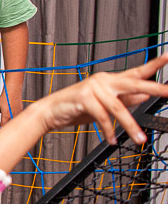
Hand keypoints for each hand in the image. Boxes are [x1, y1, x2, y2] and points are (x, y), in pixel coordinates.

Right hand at [0, 53, 167, 172]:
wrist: (48, 112)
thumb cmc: (75, 108)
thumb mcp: (104, 106)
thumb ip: (124, 100)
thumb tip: (145, 95)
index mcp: (110, 80)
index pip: (136, 71)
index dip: (153, 64)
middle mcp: (103, 80)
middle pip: (133, 83)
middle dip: (154, 88)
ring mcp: (93, 87)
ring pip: (118, 107)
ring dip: (129, 126)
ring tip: (140, 138)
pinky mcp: (84, 98)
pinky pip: (102, 116)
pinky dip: (108, 130)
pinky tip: (111, 139)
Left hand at [0, 92, 23, 126]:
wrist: (13, 91)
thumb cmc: (5, 98)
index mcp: (6, 115)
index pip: (2, 127)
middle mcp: (13, 116)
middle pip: (8, 126)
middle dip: (3, 128)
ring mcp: (18, 114)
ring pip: (13, 123)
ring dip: (8, 124)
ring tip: (4, 123)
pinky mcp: (21, 112)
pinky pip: (17, 118)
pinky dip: (13, 120)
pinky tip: (10, 117)